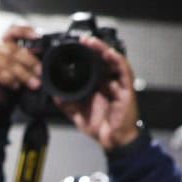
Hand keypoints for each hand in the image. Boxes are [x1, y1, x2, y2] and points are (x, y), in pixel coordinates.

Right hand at [0, 24, 41, 103]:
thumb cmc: (10, 76)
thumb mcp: (21, 65)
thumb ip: (29, 59)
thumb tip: (41, 59)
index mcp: (6, 40)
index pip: (14, 29)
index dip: (25, 30)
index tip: (37, 36)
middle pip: (14, 49)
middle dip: (30, 61)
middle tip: (40, 72)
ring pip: (7, 62)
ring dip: (23, 74)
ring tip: (33, 83)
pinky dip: (8, 79)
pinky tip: (16, 85)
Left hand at [56, 36, 141, 150]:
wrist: (113, 141)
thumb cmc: (101, 128)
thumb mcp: (78, 115)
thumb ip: (67, 105)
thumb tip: (55, 96)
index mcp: (98, 87)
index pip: (93, 66)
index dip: (86, 56)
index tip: (76, 48)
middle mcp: (109, 83)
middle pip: (103, 61)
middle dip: (95, 48)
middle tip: (84, 40)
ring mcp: (118, 85)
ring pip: (114, 62)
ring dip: (104, 50)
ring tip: (94, 43)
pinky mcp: (127, 90)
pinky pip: (124, 72)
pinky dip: (118, 61)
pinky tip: (110, 54)